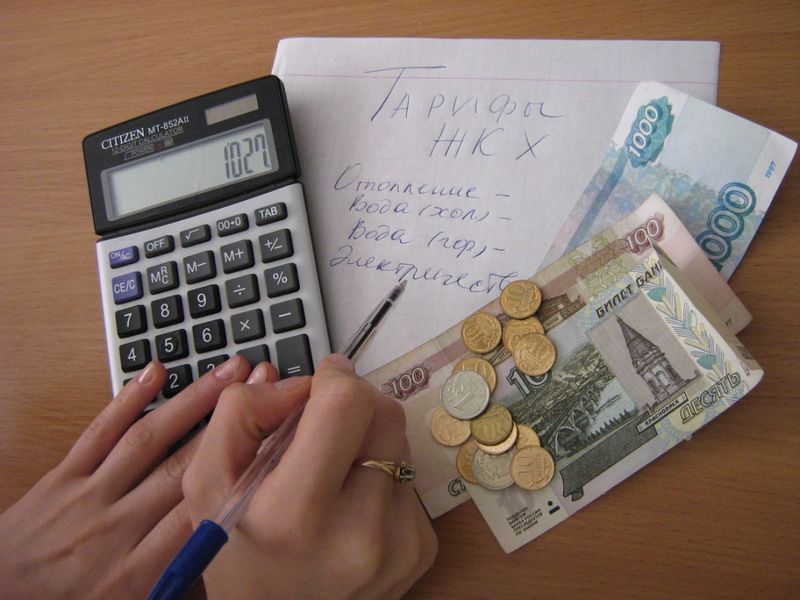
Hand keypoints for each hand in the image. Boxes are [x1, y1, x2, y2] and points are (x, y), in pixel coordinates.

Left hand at [0, 356, 253, 599]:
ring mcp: (88, 495)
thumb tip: (225, 549)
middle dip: (233, 424)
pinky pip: (100, 431)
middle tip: (269, 387)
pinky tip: (156, 371)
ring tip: (231, 370)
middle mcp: (117, 526)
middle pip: (187, 466)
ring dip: (196, 400)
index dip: (246, 469)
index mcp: (138, 570)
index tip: (279, 437)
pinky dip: (129, 398)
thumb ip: (178, 578)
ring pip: (151, 438)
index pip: (205, 511)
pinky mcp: (62, 476)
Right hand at [184, 354, 437, 599]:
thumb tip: (303, 382)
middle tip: (322, 423)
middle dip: (353, 404)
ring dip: (368, 440)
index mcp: (294, 514)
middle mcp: (359, 533)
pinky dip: (381, 475)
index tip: (318, 384)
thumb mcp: (207, 483)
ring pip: (400, 441)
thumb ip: (242, 413)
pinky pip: (409, 478)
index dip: (333, 379)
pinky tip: (352, 502)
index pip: (347, 404)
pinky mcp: (422, 549)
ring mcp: (400, 544)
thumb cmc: (237, 554)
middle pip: (385, 413)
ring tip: (332, 473)